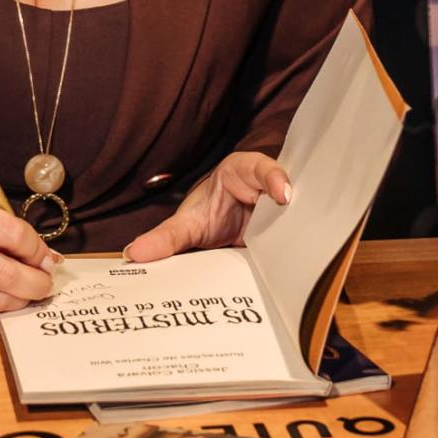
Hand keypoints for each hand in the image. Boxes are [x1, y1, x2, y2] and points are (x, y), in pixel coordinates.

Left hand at [123, 152, 291, 262]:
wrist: (219, 227)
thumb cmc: (206, 212)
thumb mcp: (188, 224)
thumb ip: (166, 237)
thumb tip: (132, 254)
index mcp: (244, 172)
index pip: (263, 166)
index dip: (273, 177)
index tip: (282, 195)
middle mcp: (268, 187)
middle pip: (291, 192)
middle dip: (298, 209)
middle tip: (303, 226)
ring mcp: (283, 210)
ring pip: (298, 217)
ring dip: (302, 234)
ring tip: (306, 253)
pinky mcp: (289, 232)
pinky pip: (298, 238)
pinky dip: (300, 252)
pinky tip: (301, 270)